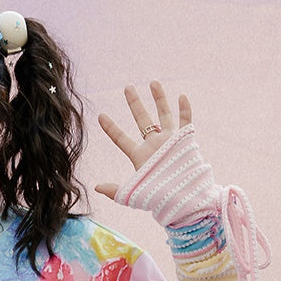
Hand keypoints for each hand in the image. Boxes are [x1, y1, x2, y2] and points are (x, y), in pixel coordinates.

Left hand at [93, 82, 191, 200]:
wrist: (181, 198)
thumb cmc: (157, 198)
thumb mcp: (131, 194)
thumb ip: (114, 190)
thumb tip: (95, 187)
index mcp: (140, 156)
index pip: (121, 139)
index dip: (111, 128)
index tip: (100, 115)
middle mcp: (154, 145)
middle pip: (142, 120)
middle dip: (135, 103)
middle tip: (127, 87)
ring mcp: (170, 141)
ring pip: (164, 115)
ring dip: (159, 98)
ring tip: (153, 82)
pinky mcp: (184, 141)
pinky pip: (185, 122)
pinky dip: (185, 110)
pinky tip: (182, 96)